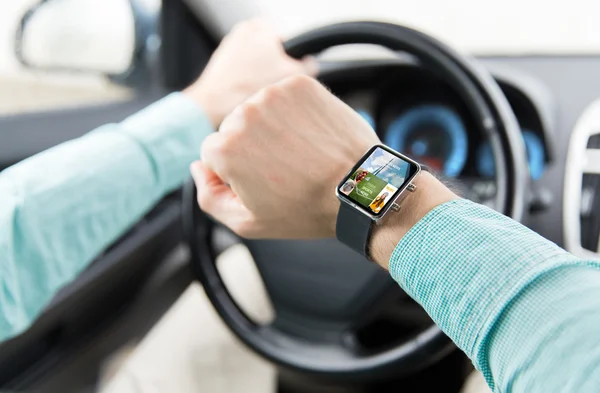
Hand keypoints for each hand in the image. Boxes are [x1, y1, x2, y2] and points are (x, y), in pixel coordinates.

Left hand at [184, 19, 317, 126]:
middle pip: (272, 55)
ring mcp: (229, 48)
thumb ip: (308, 66)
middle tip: (274, 89)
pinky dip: (247, 85)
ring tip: (258, 93)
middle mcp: (242, 32)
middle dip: (275, 72)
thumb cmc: (248, 87)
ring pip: (258, 67)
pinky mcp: (220, 66)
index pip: (288, 44)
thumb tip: (311, 65)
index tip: (286, 79)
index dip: (291, 64)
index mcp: (260, 27)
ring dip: (261, 80)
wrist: (212, 105)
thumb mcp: (291, 76)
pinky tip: (246, 97)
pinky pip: (243, 76)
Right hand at [191, 76, 377, 238]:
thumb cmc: (304, 209)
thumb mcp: (247, 222)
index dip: (236, 171)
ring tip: (300, 152)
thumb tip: (197, 167)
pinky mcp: (300, 84)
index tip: (263, 180)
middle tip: (284, 168)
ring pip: (259, 109)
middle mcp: (244, 114)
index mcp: (224, 148)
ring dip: (272, 126)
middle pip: (234, 127)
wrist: (358, 189)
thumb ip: (208, 196)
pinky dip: (294, 112)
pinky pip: (284, 96)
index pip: (213, 152)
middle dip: (252, 145)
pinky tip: (310, 135)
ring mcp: (273, 95)